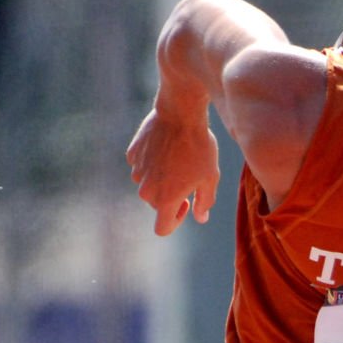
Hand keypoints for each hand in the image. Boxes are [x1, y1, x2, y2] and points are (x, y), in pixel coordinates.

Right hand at [126, 109, 218, 235]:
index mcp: (165, 199)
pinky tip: (167, 148)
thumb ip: (204, 202)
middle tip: (188, 177)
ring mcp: (136, 172)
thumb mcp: (210, 178)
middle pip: (156, 205)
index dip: (175, 222)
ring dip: (161, 179)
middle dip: (170, 196)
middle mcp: (146, 189)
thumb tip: (200, 218)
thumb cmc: (200, 148)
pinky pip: (141, 167)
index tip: (185, 205)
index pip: (162, 229)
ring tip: (179, 160)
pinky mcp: (132, 155)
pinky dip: (152, 163)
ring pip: (147, 185)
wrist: (180, 114)